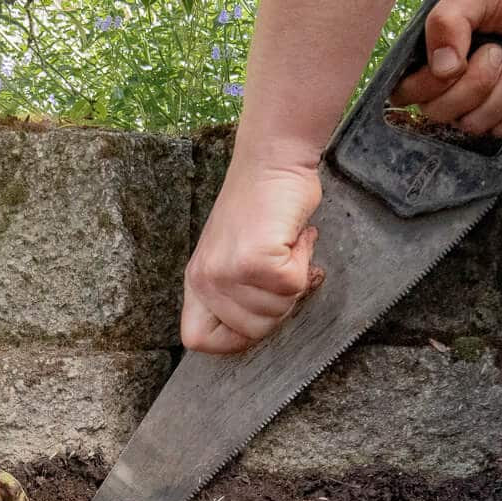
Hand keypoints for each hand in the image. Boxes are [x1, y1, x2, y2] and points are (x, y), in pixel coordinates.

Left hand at [182, 159, 324, 354]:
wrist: (271, 160)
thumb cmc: (260, 206)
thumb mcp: (233, 255)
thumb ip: (238, 292)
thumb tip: (263, 324)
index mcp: (196, 281)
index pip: (197, 339)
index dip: (232, 340)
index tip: (257, 318)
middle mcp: (205, 279)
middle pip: (252, 332)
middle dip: (279, 306)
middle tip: (282, 268)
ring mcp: (228, 272)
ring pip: (277, 311)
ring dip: (294, 280)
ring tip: (286, 247)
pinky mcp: (256, 261)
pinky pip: (293, 286)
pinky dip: (305, 262)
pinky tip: (296, 238)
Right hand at [392, 0, 501, 137]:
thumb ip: (447, 23)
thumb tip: (441, 68)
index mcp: (428, 56)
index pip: (406, 92)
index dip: (433, 85)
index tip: (461, 61)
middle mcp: (445, 85)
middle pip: (442, 113)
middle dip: (480, 82)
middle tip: (499, 50)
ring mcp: (474, 105)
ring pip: (476, 124)